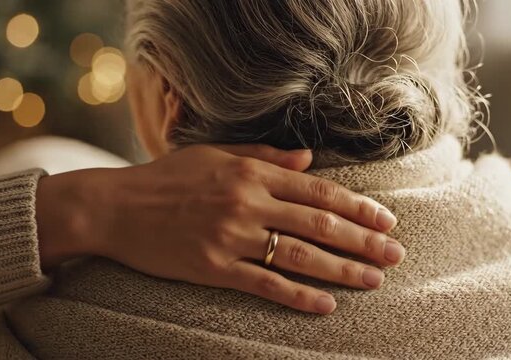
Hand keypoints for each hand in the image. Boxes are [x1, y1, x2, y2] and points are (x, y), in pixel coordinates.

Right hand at [36, 144, 403, 314]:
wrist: (115, 206)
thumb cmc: (168, 177)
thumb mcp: (216, 153)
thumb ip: (267, 154)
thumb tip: (310, 158)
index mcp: (251, 171)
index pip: (319, 190)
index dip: (358, 207)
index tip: (386, 221)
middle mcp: (247, 201)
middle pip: (319, 223)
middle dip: (363, 242)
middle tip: (396, 255)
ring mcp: (231, 236)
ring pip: (300, 255)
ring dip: (342, 270)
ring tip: (374, 280)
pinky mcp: (213, 268)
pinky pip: (265, 285)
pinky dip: (298, 296)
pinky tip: (326, 305)